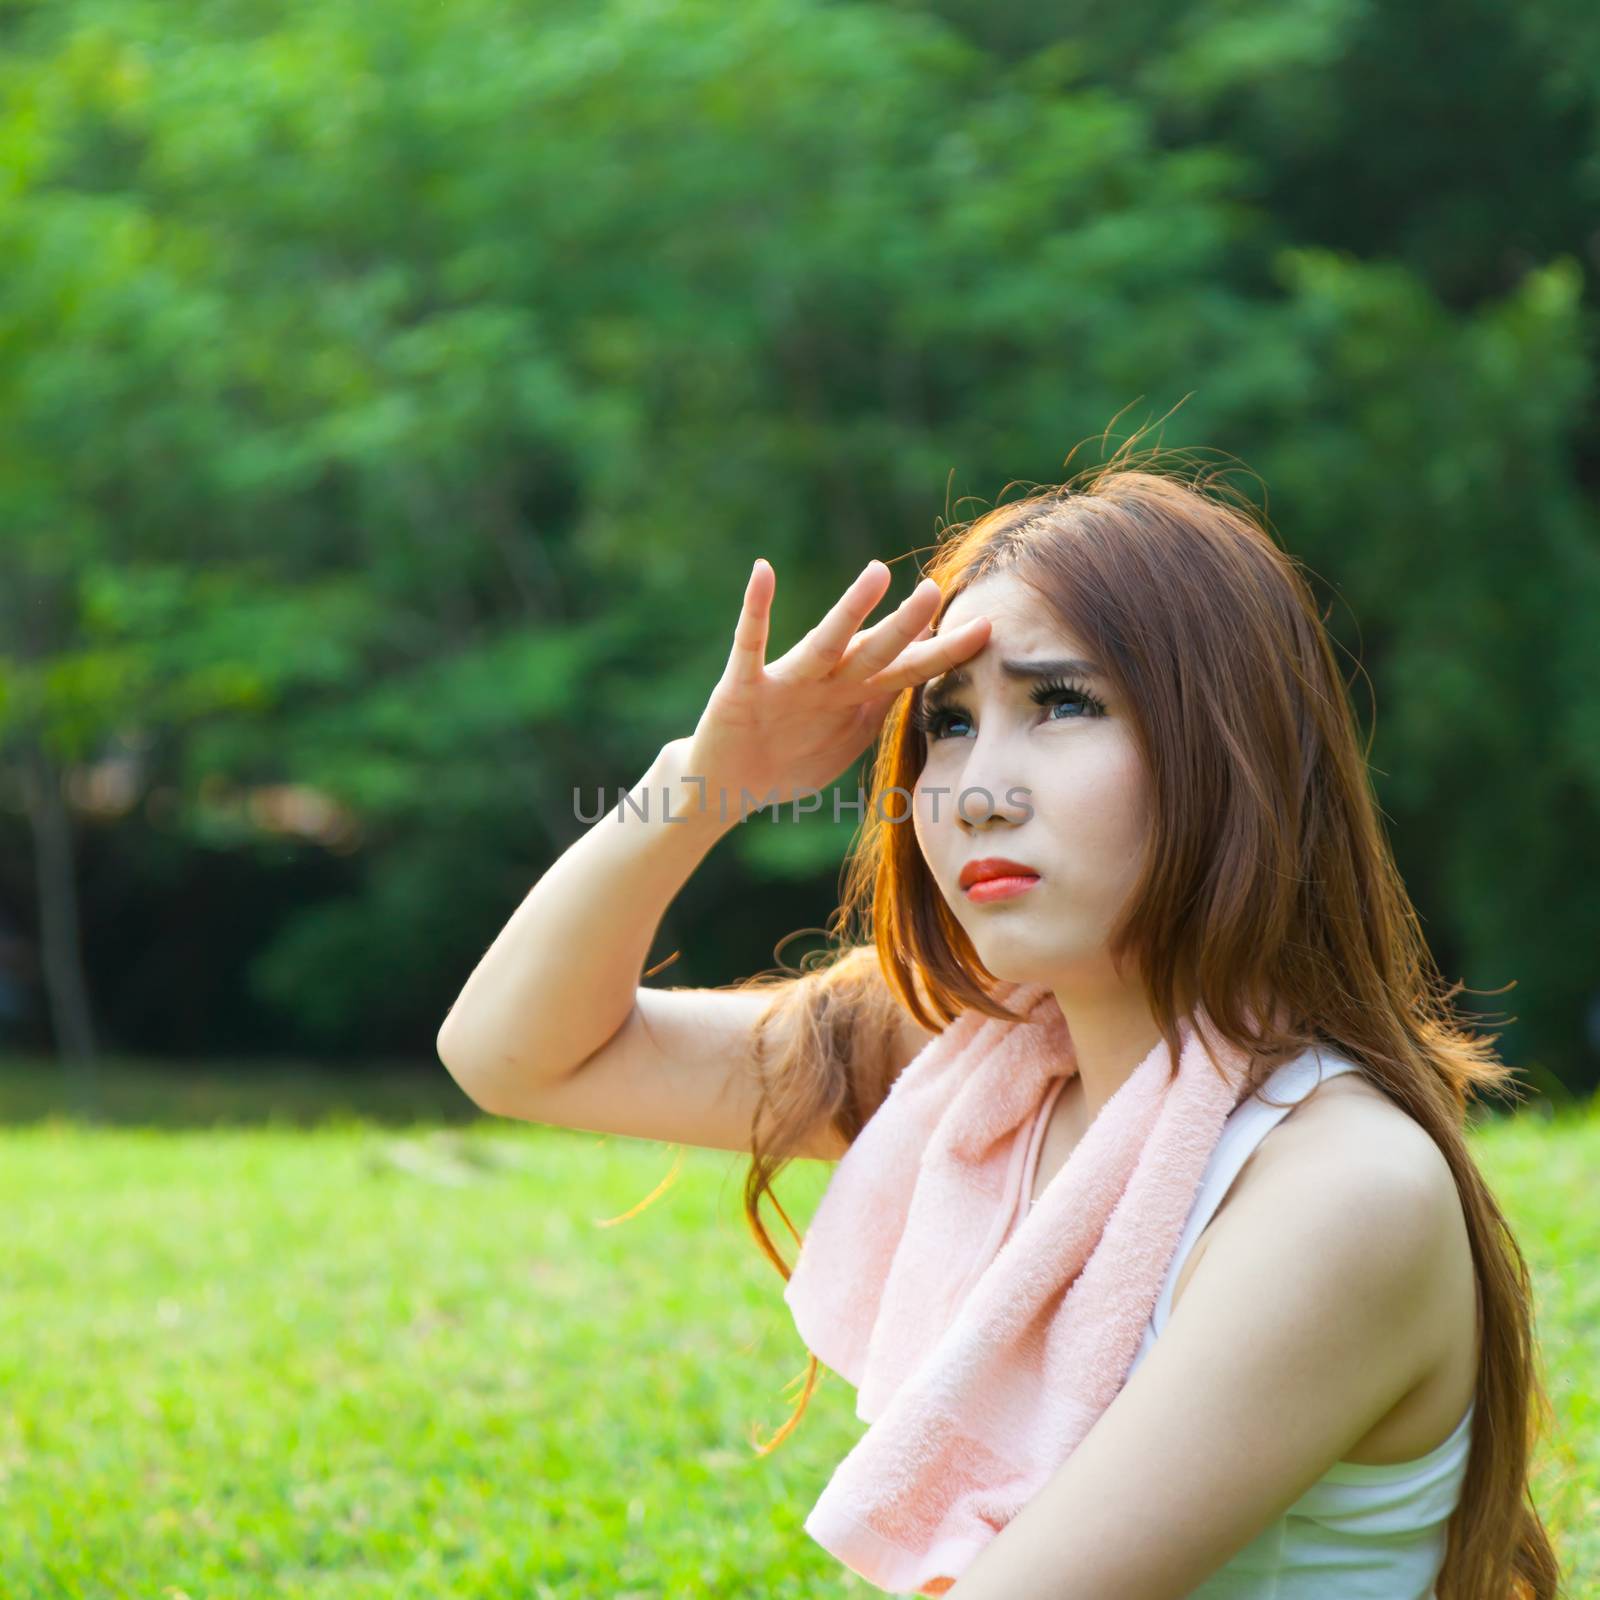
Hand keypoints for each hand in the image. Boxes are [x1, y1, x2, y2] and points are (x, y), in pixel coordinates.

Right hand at [678, 557, 990, 814]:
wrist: (724, 787)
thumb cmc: (788, 760)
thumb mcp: (845, 737)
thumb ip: (879, 705)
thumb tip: (921, 667)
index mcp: (851, 699)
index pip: (905, 671)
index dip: (944, 653)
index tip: (986, 627)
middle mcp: (824, 684)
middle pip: (873, 653)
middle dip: (905, 626)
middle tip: (935, 589)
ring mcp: (785, 684)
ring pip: (824, 645)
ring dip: (850, 611)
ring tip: (876, 573)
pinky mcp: (742, 688)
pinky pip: (751, 644)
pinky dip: (756, 608)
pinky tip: (763, 571)